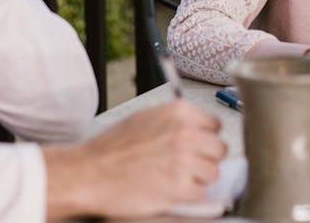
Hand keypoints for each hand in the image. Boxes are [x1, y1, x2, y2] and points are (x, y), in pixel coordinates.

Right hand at [42, 100, 226, 219]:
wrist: (90, 173)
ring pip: (213, 173)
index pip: (215, 125)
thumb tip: (200, 132)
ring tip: (172, 178)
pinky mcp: (181, 187)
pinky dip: (187, 196)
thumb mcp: (145, 118)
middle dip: (205, 159)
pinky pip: (200, 193)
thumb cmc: (111, 148)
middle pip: (219, 149)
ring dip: (197, 179)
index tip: (195, 147)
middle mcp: (185, 132)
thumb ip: (176, 122)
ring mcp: (185, 160)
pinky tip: (166, 189)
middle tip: (184, 165)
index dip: (205, 139)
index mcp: (178, 112)